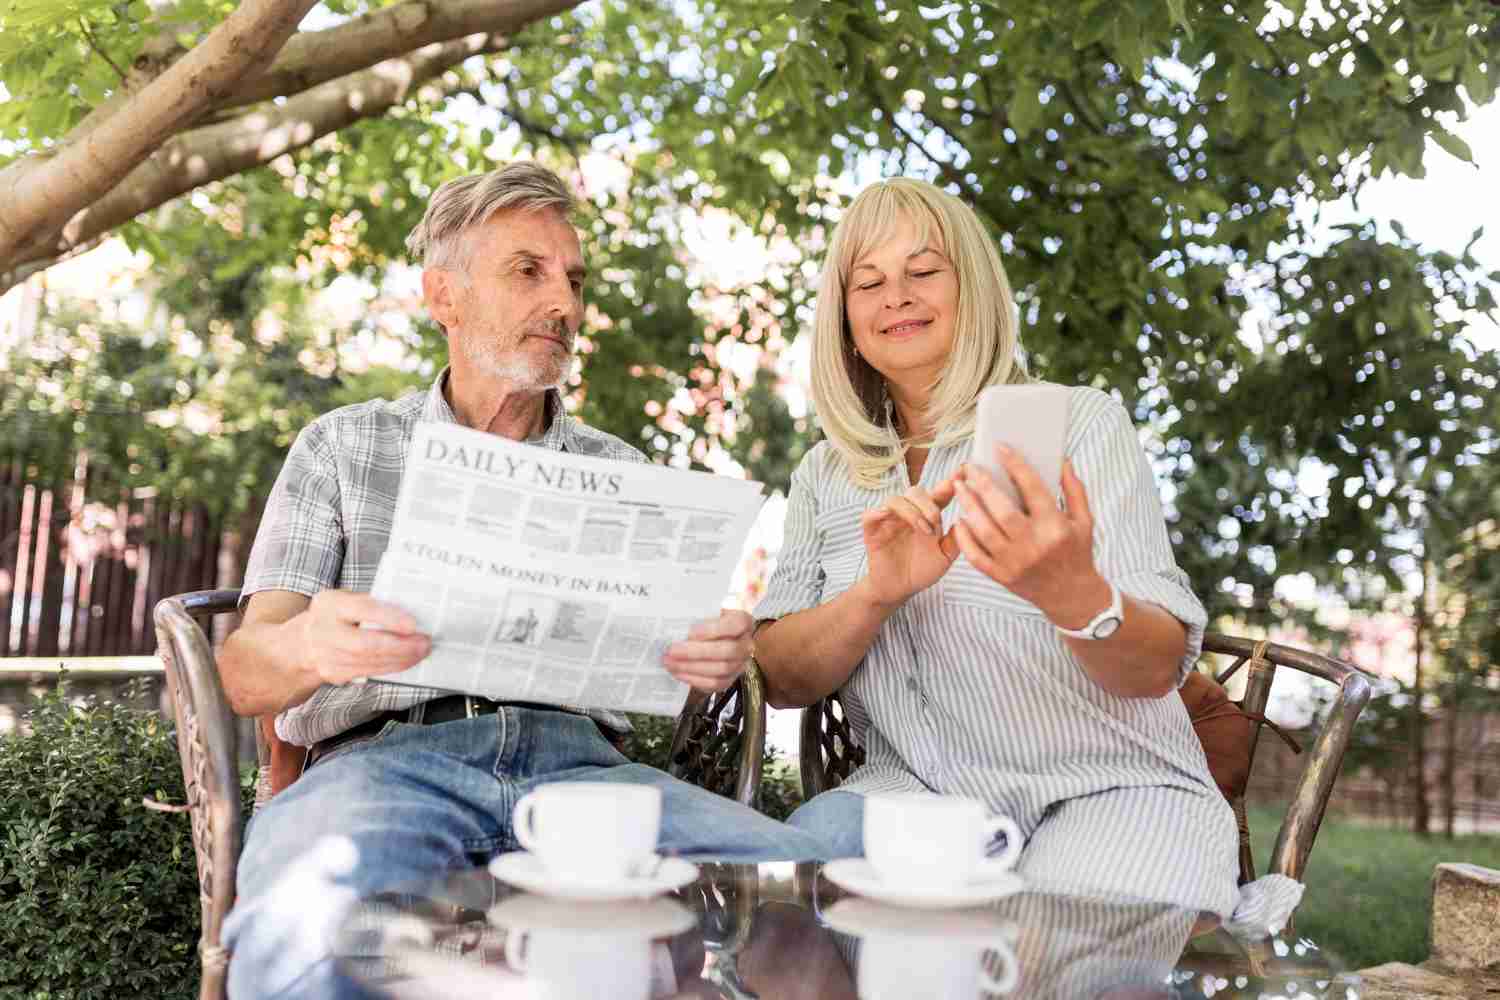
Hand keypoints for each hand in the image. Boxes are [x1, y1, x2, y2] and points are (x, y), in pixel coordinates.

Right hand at [295, 590, 432, 684]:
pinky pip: (367, 672)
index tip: (412, 624)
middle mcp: (324, 630)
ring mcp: (327, 656)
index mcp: (330, 604)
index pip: (362, 609)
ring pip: (369, 662)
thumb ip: (367, 603)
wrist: (297, 645)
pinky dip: (390, 667)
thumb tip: (408, 610)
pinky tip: (405, 662)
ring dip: (400, 659)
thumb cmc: (330, 617)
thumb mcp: (342, 600)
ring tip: (420, 652)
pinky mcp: (333, 673)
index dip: (389, 618)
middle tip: (424, 643)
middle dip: (400, 646)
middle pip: (366, 644)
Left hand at [664, 609, 752, 692]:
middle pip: (727, 651)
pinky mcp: (730, 679)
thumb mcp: (706, 611)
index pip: (734, 625)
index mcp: (743, 621)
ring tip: (670, 662)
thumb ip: (696, 614)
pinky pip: (715, 683)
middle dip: (696, 652)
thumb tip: (675, 622)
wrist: (712, 637)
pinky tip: (678, 672)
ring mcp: (740, 664)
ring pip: (720, 669)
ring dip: (691, 667)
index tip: (690, 632)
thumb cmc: (707, 621)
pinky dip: (694, 679)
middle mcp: (746, 644)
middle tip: (672, 650)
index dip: (713, 630)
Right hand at [859, 479, 960, 608]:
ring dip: (911, 512)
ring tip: (924, 531)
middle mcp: (909, 513)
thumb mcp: (945, 557)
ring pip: (896, 499)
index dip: (949, 482)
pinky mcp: (872, 530)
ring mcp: (889, 520)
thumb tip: (968, 517)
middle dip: (928, 504)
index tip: (962, 473)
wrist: (900, 590)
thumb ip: (956, 539)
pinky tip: (888, 518)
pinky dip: (878, 512)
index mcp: (928, 516)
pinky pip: (870, 514)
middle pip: (915, 491)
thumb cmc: (922, 571)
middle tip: (936, 523)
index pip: (939, 493)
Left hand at [952, 447, 1110, 628]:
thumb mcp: (1084, 521)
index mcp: (1056, 527)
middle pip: (1001, 509)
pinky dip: (965, 537)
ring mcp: (1015, 563)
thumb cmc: (1077, 552)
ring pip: (984, 530)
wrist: (1071, 596)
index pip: (1033, 489)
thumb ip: (1074, 489)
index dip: (1015, 465)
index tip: (1000, 447)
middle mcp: (1034, 545)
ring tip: (960, 487)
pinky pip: (975, 556)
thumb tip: (1062, 459)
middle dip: (982, 483)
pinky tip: (960, 519)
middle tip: (969, 466)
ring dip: (968, 506)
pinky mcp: (1002, 577)